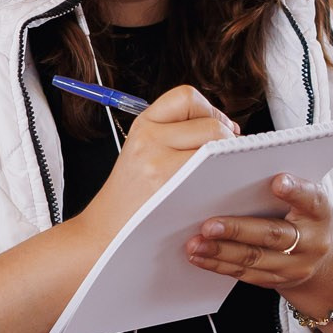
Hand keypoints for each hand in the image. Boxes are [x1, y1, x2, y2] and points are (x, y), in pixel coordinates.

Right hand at [72, 85, 238, 244]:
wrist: (105, 235)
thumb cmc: (132, 200)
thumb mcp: (142, 154)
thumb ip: (175, 135)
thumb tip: (226, 128)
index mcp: (143, 126)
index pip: (186, 97)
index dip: (209, 110)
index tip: (218, 126)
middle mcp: (149, 139)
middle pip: (209, 122)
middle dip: (226, 136)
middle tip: (225, 154)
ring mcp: (159, 163)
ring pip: (215, 143)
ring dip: (227, 155)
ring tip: (221, 171)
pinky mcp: (171, 186)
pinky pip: (213, 169)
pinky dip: (224, 174)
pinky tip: (217, 186)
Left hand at [187, 172, 332, 315]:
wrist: (319, 257)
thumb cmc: (302, 215)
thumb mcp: (304, 197)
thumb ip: (285, 187)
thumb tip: (238, 174)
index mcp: (319, 213)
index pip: (311, 200)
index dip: (296, 191)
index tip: (278, 181)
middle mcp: (311, 242)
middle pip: (273, 235)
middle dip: (238, 230)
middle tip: (209, 225)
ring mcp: (294, 266)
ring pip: (254, 258)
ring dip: (220, 252)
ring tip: (196, 243)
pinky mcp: (276, 280)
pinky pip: (245, 274)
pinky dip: (219, 265)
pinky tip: (199, 256)